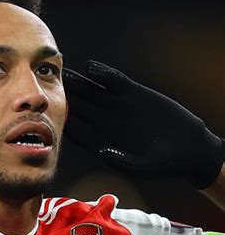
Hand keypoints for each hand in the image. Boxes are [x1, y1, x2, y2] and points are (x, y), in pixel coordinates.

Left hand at [63, 61, 223, 188]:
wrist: (187, 147)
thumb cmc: (162, 163)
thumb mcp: (141, 167)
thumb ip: (121, 160)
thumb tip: (102, 151)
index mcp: (102, 141)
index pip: (77, 131)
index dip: (64, 122)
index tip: (50, 116)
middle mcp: (106, 122)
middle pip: (80, 108)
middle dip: (66, 98)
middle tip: (48, 88)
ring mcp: (118, 106)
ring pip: (93, 92)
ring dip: (79, 83)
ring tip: (65, 72)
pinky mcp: (133, 93)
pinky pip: (114, 81)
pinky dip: (103, 74)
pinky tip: (91, 68)